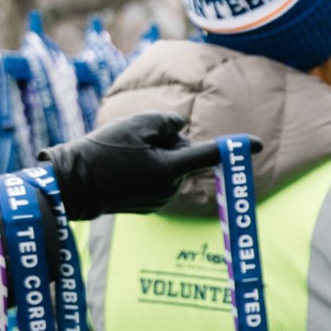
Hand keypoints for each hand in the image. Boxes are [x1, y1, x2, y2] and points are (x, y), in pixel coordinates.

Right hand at [39, 113, 261, 219]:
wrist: (73, 185)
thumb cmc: (101, 151)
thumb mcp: (134, 125)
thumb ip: (167, 122)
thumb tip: (183, 129)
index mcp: (170, 168)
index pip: (208, 154)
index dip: (232, 147)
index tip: (256, 144)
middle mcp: (172, 188)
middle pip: (184, 156)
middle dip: (169, 145)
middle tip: (134, 145)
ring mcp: (163, 200)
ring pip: (172, 169)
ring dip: (157, 159)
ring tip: (124, 160)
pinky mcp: (153, 207)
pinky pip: (160, 181)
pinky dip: (148, 174)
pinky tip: (124, 173)